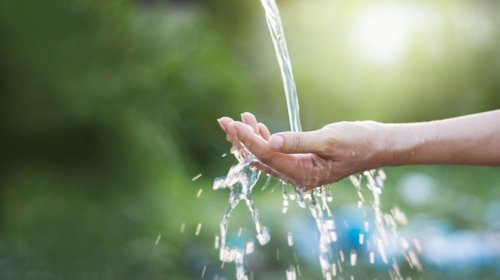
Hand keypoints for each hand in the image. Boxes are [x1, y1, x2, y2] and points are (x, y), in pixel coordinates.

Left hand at [218, 112, 384, 189]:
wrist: (377, 145)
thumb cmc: (359, 141)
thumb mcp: (330, 139)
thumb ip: (299, 141)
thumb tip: (270, 141)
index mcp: (304, 175)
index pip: (267, 157)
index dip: (248, 140)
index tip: (232, 124)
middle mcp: (298, 177)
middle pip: (260, 160)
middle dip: (241, 140)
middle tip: (224, 121)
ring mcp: (298, 170)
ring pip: (265, 157)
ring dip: (251, 138)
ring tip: (239, 118)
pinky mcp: (300, 162)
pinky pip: (275, 153)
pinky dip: (264, 139)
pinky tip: (256, 125)